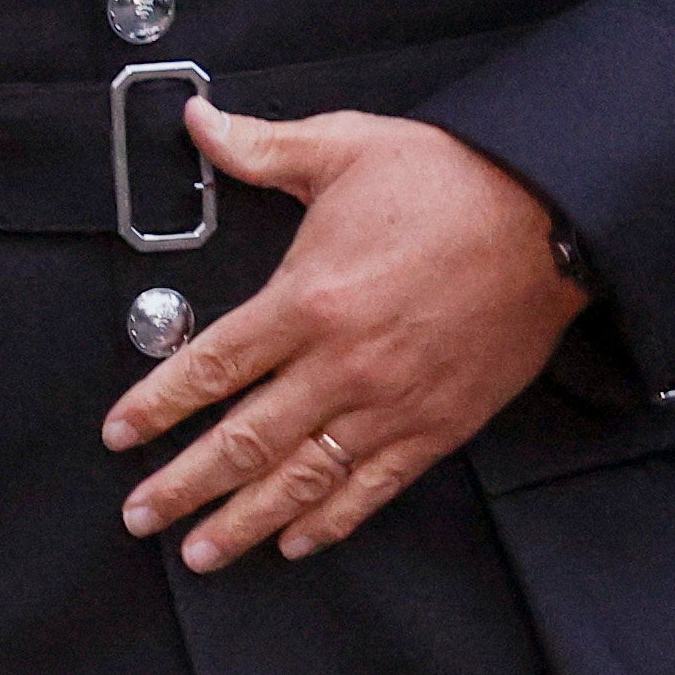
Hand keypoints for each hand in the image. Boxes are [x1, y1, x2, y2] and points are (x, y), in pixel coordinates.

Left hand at [103, 107, 583, 570]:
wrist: (554, 216)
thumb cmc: (452, 179)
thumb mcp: (345, 146)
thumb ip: (261, 147)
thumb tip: (198, 121)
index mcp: (308, 298)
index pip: (211, 367)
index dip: (157, 406)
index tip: (120, 436)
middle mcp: (342, 363)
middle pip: (243, 440)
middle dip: (183, 485)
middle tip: (140, 516)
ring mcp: (390, 403)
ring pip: (301, 479)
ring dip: (244, 522)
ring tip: (202, 553)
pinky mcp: (438, 426)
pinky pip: (373, 488)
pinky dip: (331, 521)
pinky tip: (296, 542)